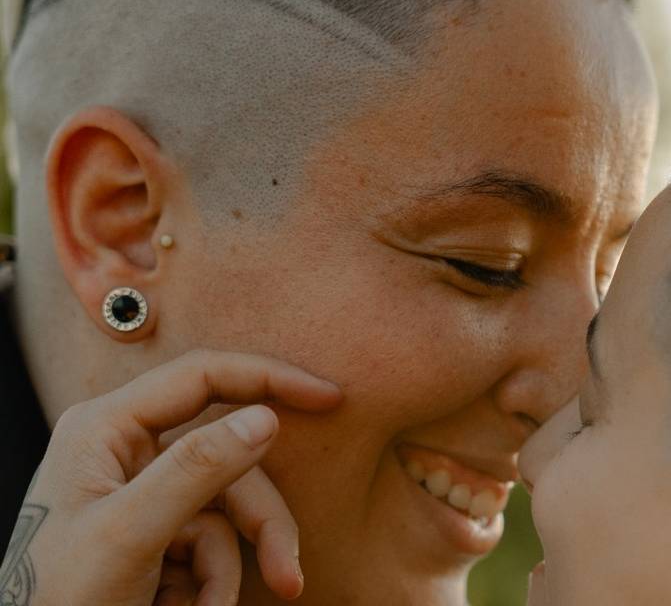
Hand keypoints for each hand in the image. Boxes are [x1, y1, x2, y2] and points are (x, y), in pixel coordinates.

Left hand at [0, 350, 341, 605]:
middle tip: (288, 575)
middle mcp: (127, 449)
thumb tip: (265, 418)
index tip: (329, 396)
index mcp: (107, 426)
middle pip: (229, 462)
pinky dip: (206, 582)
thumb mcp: (128, 534)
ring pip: (226, 511)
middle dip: (259, 525)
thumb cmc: (53, 601)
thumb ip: (196, 469)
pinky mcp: (153, 530)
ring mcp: (142, 492)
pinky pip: (209, 543)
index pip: (204, 376)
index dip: (270, 379)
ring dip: (225, 569)